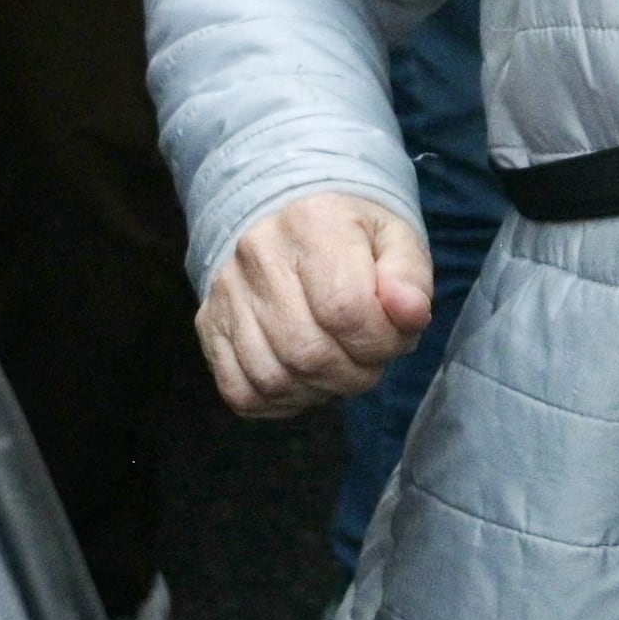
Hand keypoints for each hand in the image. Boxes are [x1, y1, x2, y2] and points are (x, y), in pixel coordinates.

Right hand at [199, 191, 432, 417]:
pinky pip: (239, 391)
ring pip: (272, 378)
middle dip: (354, 373)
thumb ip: (409, 277)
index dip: (380, 341)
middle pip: (307, 351)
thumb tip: (409, 313)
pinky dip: (278, 401)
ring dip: (318, 390)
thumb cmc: (353, 236)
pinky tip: (303, 380)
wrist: (289, 217)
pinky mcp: (209, 324)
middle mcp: (258, 253)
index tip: (393, 335)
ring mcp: (226, 292)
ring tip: (338, 367)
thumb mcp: (395, 239)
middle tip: (368, 357)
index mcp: (311, 222)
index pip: (346, 310)